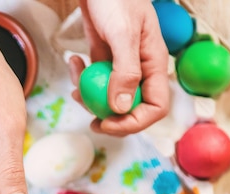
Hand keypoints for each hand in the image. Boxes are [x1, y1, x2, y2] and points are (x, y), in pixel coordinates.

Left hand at [70, 0, 169, 135]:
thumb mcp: (123, 34)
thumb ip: (125, 71)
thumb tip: (121, 108)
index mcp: (154, 65)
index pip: (155, 107)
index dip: (134, 122)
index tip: (108, 123)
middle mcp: (141, 70)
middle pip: (131, 109)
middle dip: (109, 116)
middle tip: (88, 116)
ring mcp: (122, 67)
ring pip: (109, 99)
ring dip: (89, 97)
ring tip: (75, 80)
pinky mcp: (105, 60)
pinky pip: (95, 82)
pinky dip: (81, 78)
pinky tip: (73, 61)